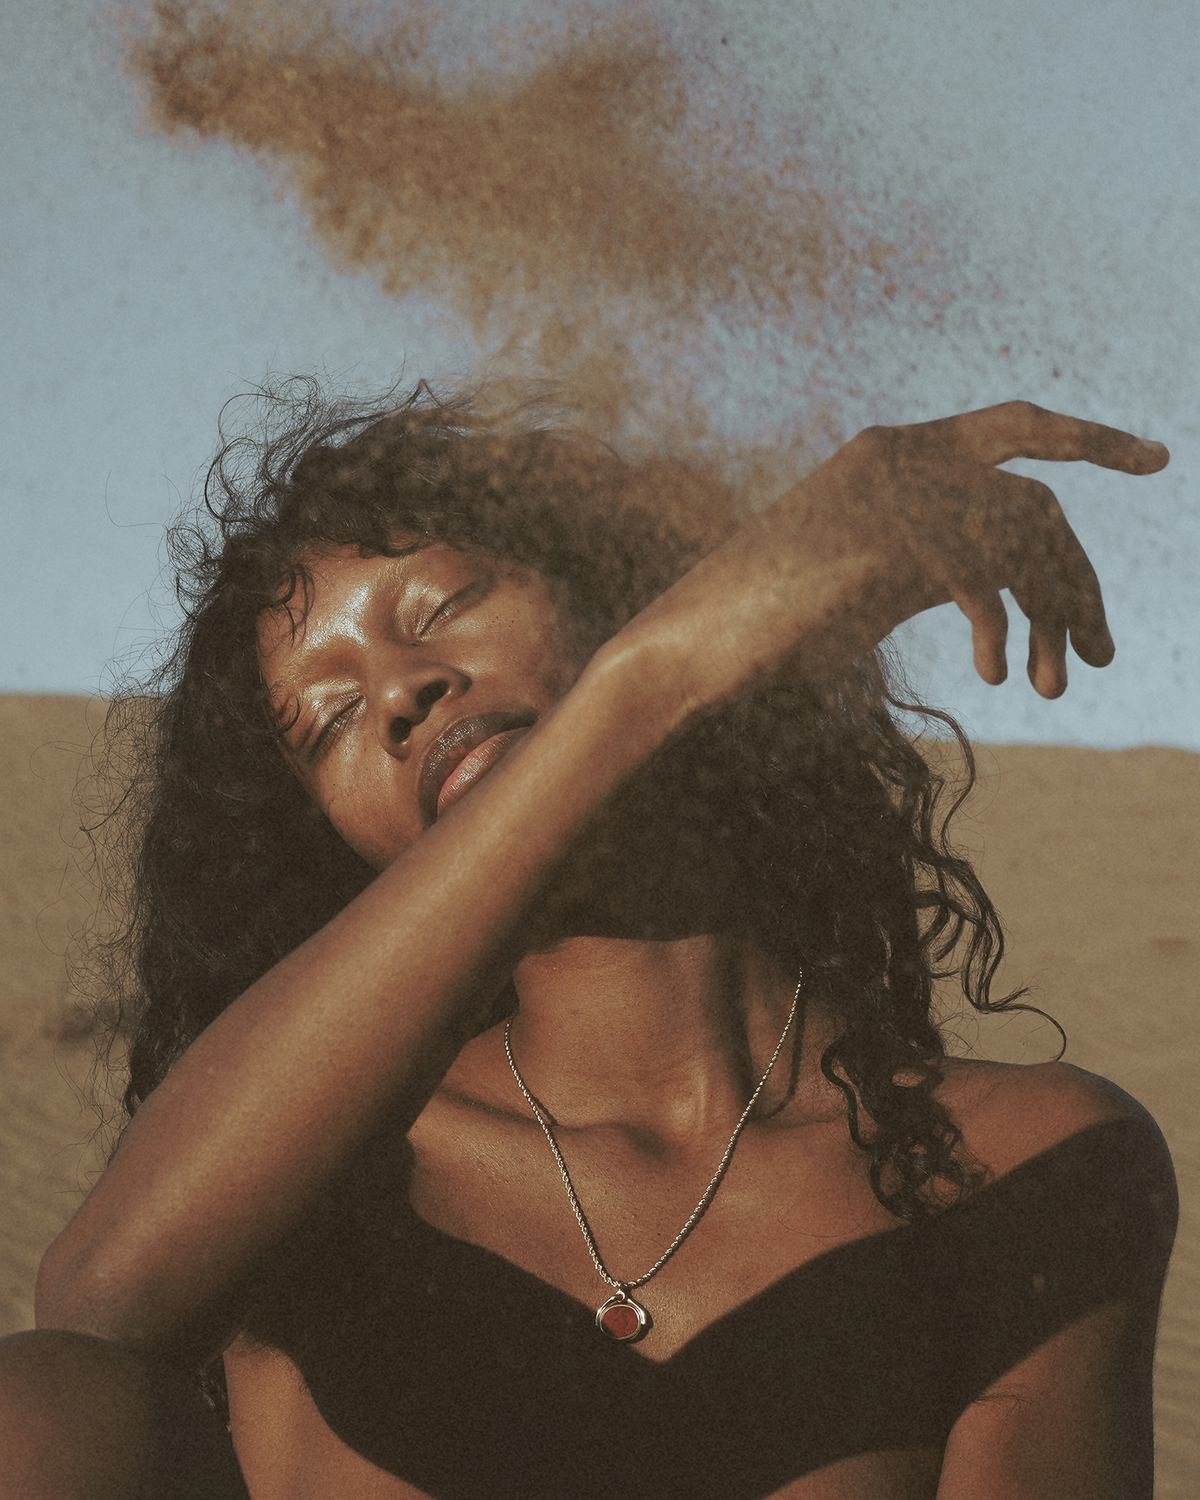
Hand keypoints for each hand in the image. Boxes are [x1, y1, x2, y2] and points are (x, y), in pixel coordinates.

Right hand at [787, 401, 1167, 697]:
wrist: (692, 650)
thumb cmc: (774, 625)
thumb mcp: (874, 580)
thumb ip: (937, 558)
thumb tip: (1014, 580)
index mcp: (893, 451)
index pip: (1014, 427)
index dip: (1088, 437)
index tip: (1153, 459)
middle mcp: (899, 454)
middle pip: (1036, 498)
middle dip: (1080, 579)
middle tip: (1103, 650)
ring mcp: (891, 490)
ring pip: (1022, 540)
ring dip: (1053, 620)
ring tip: (1053, 687)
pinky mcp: (884, 537)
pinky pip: (984, 578)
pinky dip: (1002, 631)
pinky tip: (995, 677)